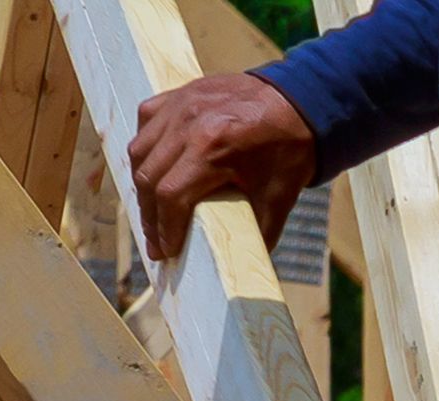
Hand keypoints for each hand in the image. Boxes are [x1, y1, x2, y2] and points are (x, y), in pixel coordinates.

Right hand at [127, 72, 317, 267]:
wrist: (299, 103)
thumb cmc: (289, 151)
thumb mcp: (278, 198)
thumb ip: (258, 233)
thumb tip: (242, 267)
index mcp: (212, 149)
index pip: (170, 195)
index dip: (164, 229)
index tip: (164, 251)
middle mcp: (187, 124)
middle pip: (148, 177)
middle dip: (149, 216)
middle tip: (155, 241)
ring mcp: (179, 105)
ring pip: (140, 151)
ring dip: (142, 185)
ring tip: (152, 212)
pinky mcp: (177, 94)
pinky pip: (146, 123)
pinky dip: (145, 149)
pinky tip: (154, 169)